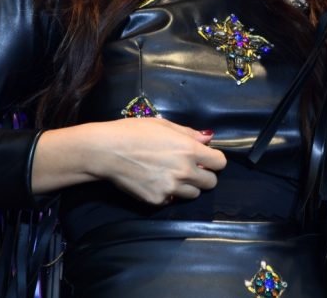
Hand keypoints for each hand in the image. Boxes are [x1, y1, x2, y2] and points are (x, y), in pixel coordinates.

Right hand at [92, 118, 225, 205]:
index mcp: (188, 150)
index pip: (220, 162)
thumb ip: (188, 133)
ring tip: (172, 175)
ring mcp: (171, 189)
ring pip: (193, 194)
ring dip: (188, 186)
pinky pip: (172, 200)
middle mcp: (184, 171)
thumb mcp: (162, 125)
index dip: (214, 159)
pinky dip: (168, 193)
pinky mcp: (157, 201)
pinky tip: (155, 181)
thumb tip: (208, 137)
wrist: (106, 151)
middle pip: (211, 183)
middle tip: (190, 168)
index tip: (206, 158)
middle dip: (204, 175)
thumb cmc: (132, 132)